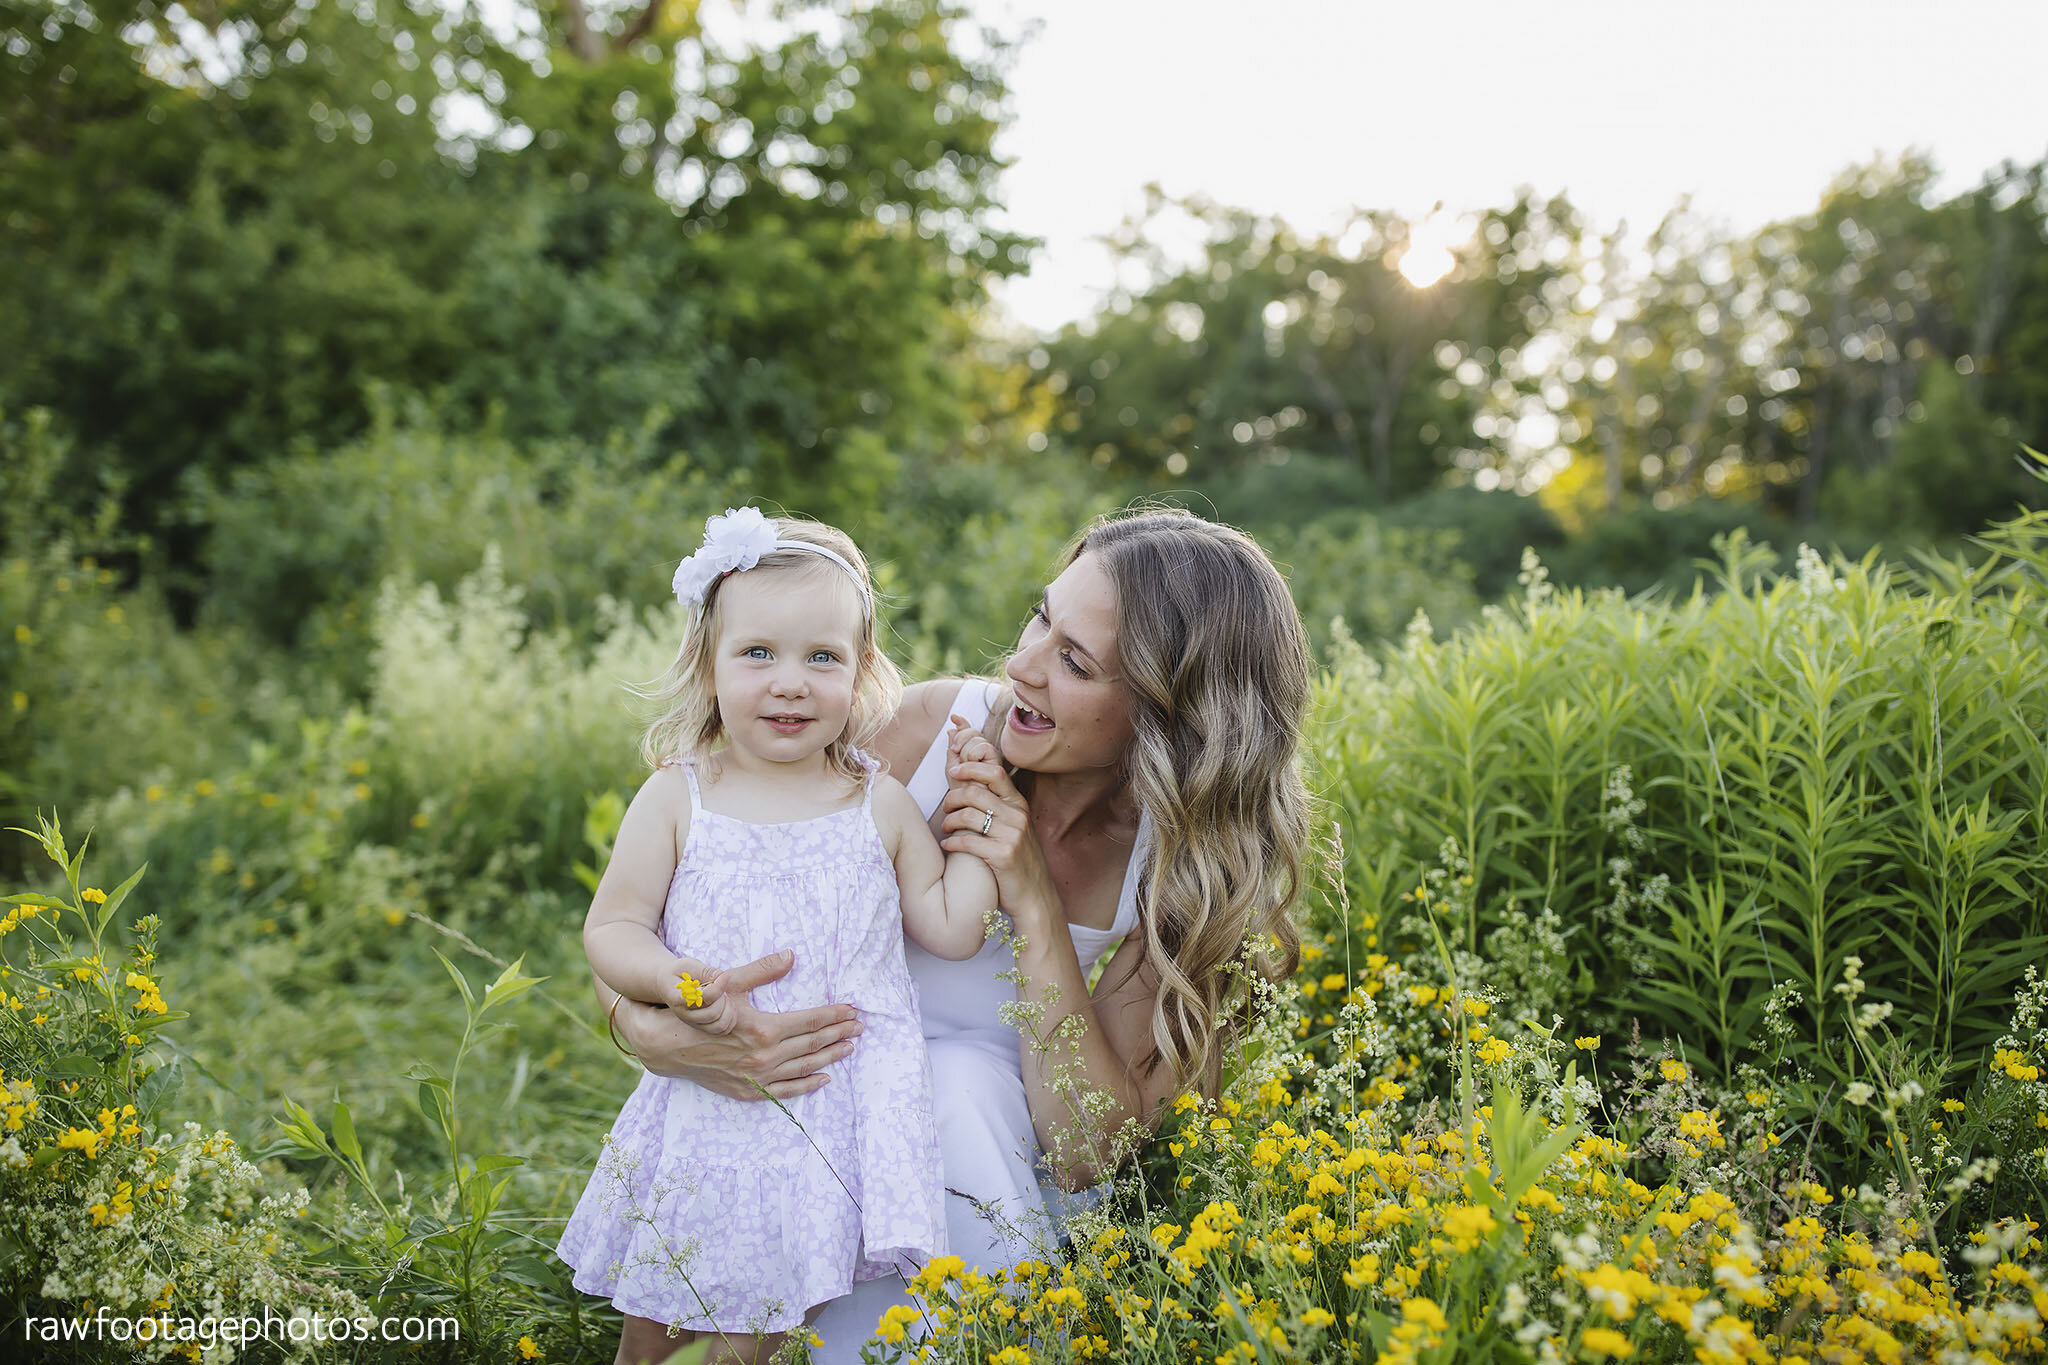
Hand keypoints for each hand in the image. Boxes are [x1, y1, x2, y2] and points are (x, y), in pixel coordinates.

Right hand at [618, 950, 863, 1099]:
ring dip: (829, 1057)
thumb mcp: (730, 984)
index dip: (834, 1015)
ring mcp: (756, 1078)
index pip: (810, 1021)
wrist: (665, 1044)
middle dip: (839, 1033)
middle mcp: (764, 1057)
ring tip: (850, 1047)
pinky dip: (806, 1085)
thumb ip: (763, 970)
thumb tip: (791, 955)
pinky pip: (785, 1091)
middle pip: (812, 1044)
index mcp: (764, 1030)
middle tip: (861, 1026)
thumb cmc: (699, 1010)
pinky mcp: (747, 1091)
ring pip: (804, 1068)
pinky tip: (824, 1078)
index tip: (853, 1010)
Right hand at [668, 955, 739, 1035]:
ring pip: (720, 1025)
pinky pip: (723, 1030)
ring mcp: (693, 1023)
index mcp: (678, 999)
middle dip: (722, 997)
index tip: (724, 975)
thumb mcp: (687, 965)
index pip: (704, 998)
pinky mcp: (702, 1027)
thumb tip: (721, 976)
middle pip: (713, 1013)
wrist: (667, 985)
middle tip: (720, 986)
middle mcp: (685, 1015)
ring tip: (723, 996)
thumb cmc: (678, 972)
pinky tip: (726, 1004)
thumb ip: (704, 971)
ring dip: (728, 1009)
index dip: (719, 986)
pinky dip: (730, 1017)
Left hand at [939, 719, 1052, 917]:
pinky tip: (948, 846)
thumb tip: (971, 788)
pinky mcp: (1003, 856)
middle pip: (975, 792)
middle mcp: (1018, 817)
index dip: (970, 767)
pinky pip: (968, 841)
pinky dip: (952, 842)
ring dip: (949, 821)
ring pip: (968, 815)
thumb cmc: (1019, 862)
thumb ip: (999, 808)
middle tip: (945, 808)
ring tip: (946, 828)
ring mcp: (1012, 836)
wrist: (1036, 897)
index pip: (995, 772)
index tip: (954, 772)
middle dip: (952, 798)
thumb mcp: (1016, 829)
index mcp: (1019, 806)